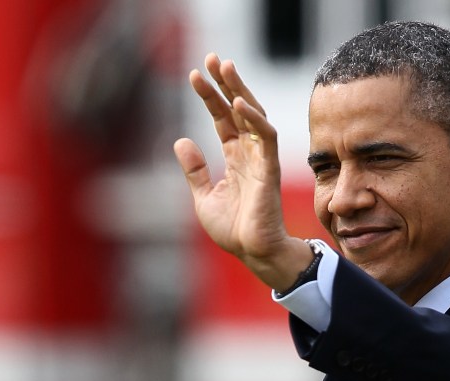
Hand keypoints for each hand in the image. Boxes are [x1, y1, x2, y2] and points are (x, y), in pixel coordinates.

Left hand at [174, 53, 312, 290]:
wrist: (252, 252)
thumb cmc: (233, 230)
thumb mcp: (204, 197)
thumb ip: (195, 170)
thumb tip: (181, 141)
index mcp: (235, 159)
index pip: (222, 120)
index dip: (210, 98)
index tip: (194, 75)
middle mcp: (249, 154)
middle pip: (238, 110)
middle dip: (226, 84)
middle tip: (211, 59)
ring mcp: (261, 159)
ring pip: (254, 115)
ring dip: (240, 90)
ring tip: (224, 68)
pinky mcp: (269, 169)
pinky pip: (265, 137)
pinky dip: (254, 119)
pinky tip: (238, 103)